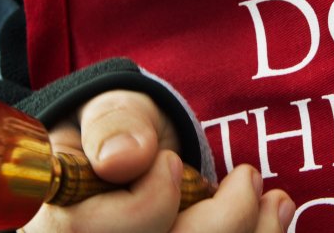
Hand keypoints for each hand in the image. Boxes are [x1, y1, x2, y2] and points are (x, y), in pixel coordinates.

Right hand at [20, 90, 295, 231]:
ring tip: (274, 199)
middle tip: (248, 177)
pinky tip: (271, 218)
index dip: (148, 202)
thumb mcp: (110, 112)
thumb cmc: (118, 132)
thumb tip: (123, 158)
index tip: (171, 161)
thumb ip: (113, 125)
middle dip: (224, 222)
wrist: (131, 158)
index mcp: (60, 224)